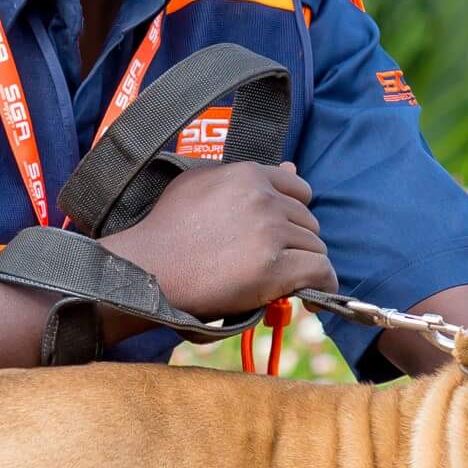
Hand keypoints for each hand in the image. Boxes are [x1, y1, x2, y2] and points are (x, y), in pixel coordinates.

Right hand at [100, 160, 336, 324]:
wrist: (146, 269)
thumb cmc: (165, 230)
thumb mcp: (198, 183)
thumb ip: (245, 176)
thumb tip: (291, 166)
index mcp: (247, 174)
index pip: (299, 189)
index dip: (293, 214)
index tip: (283, 235)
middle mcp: (263, 198)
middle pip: (308, 221)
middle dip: (295, 243)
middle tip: (275, 265)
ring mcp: (270, 232)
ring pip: (315, 248)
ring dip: (303, 267)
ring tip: (282, 284)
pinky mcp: (274, 268)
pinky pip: (320, 272)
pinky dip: (321, 287)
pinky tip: (311, 301)